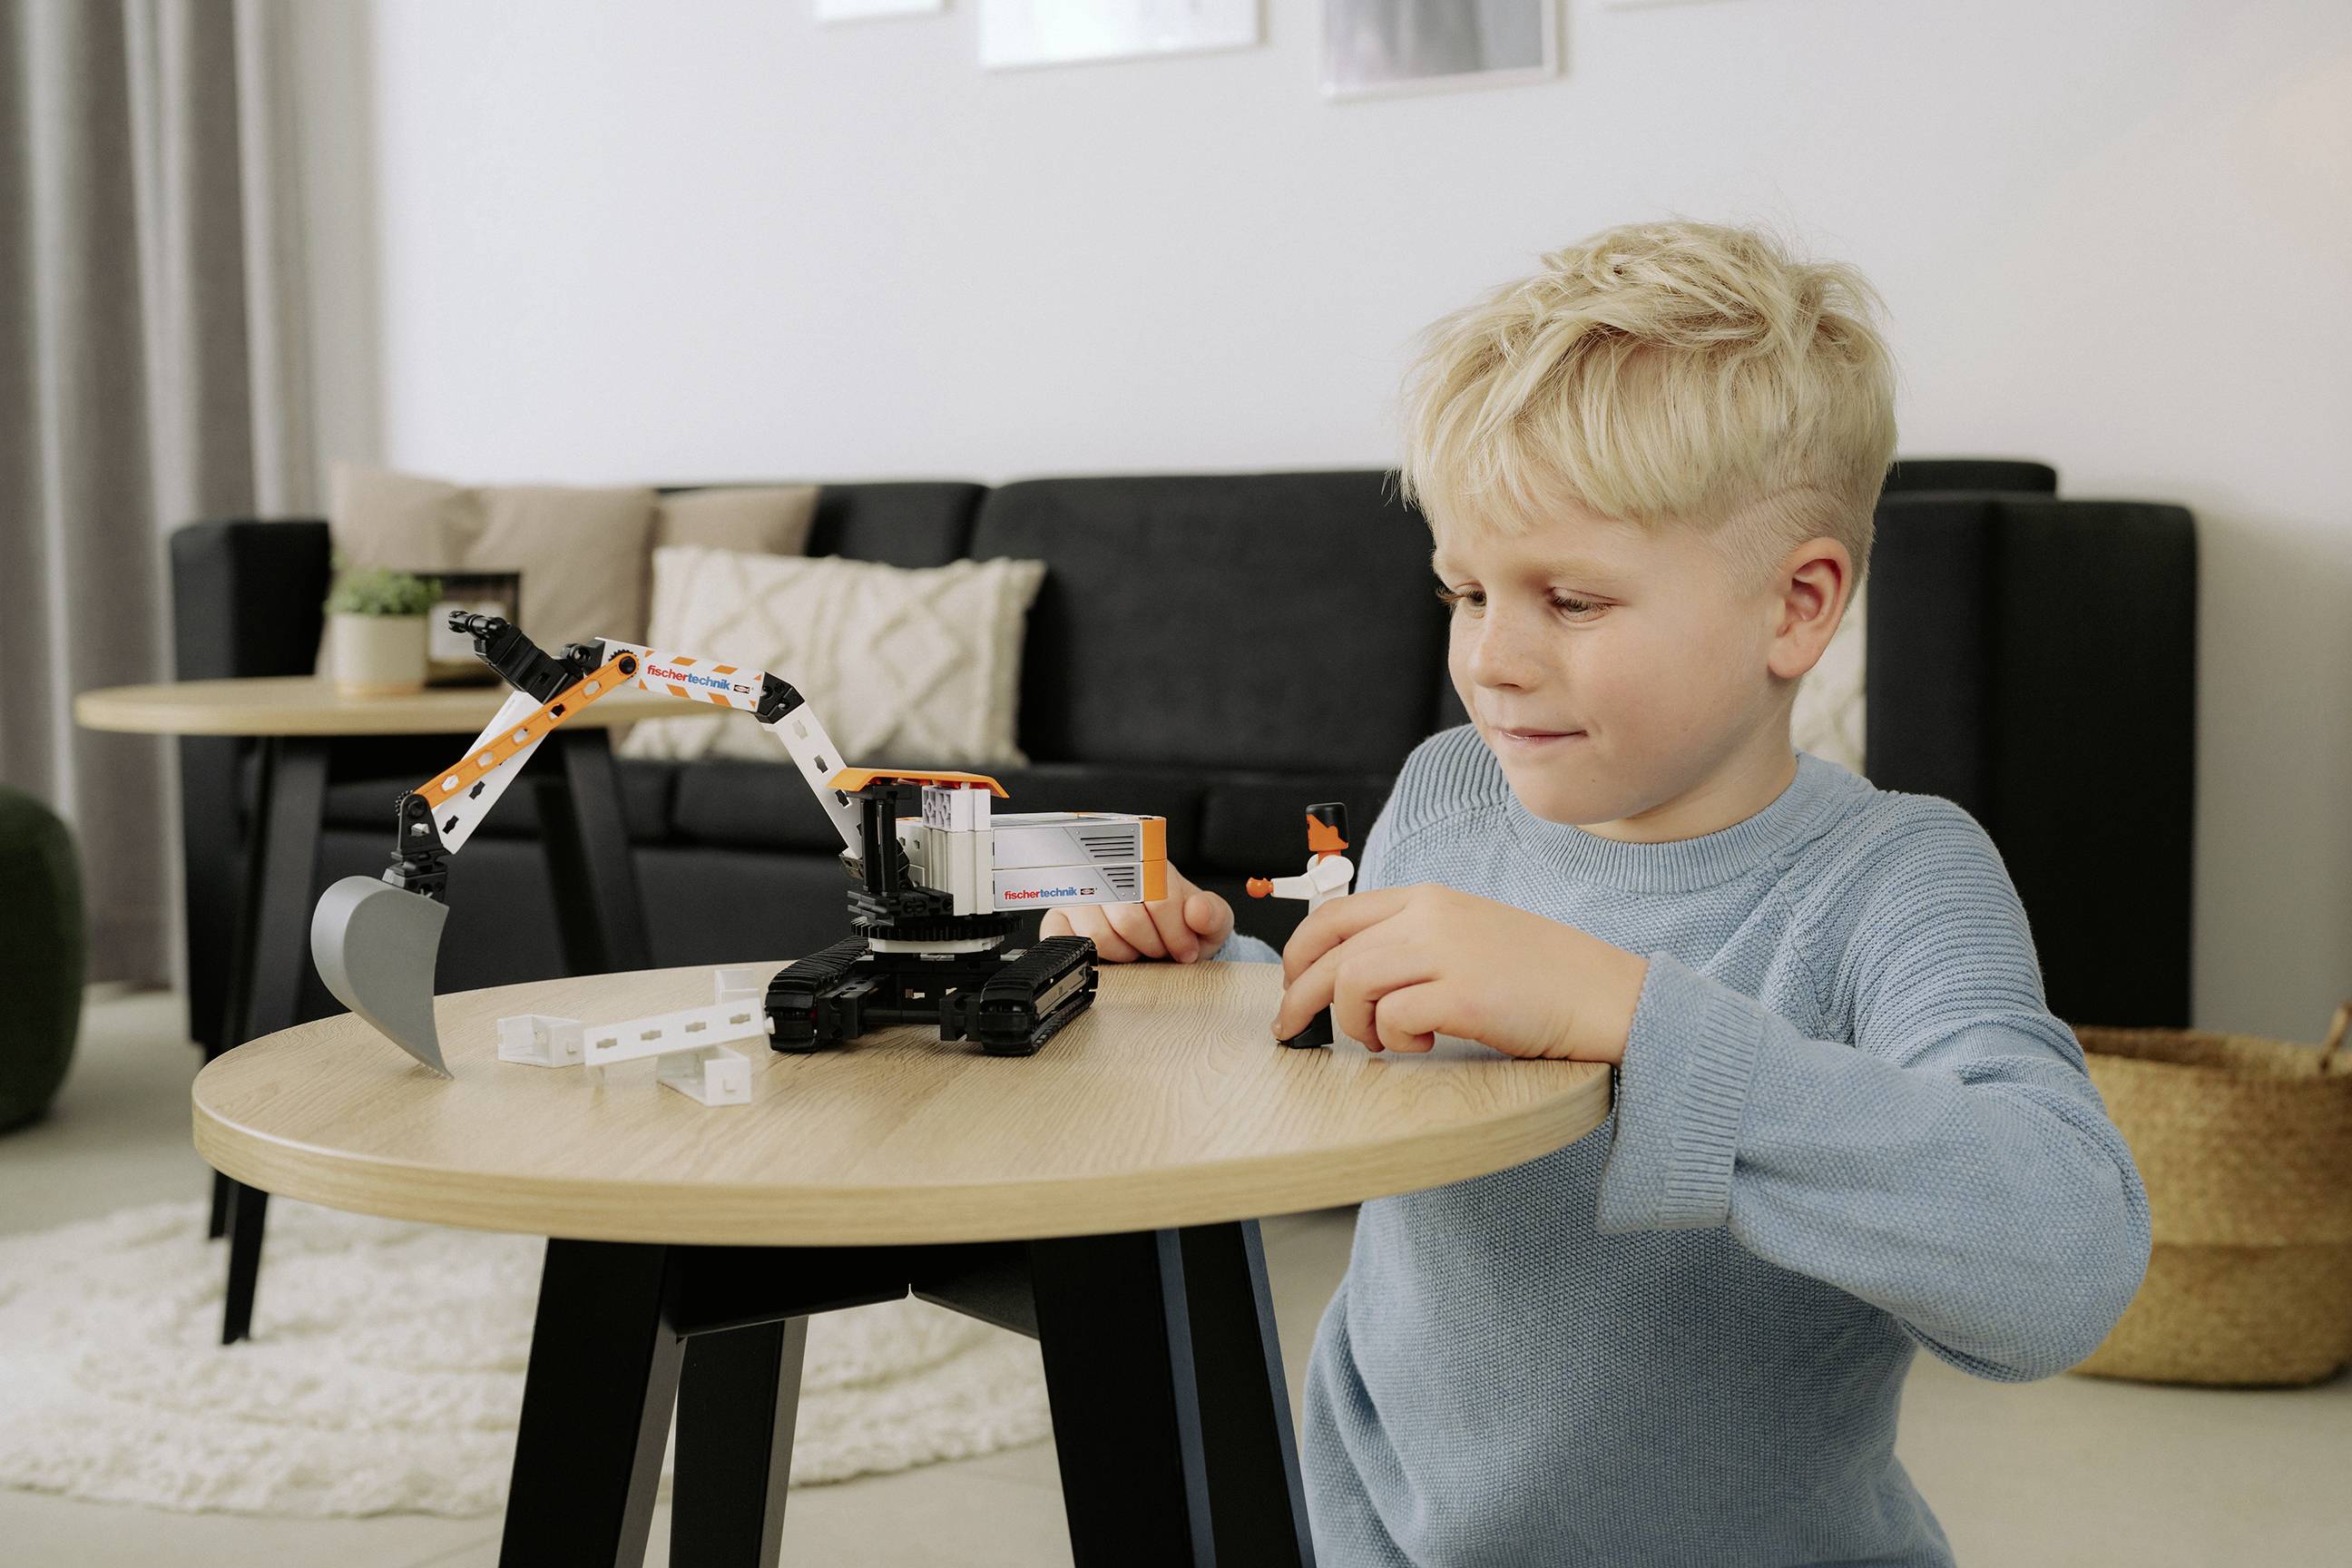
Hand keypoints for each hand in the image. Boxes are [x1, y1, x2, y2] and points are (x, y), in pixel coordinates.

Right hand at [1041, 862, 1234, 963]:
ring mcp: (1079, 894)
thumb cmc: (1182, 926)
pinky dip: (1093, 956)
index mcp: (1148, 863)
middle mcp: (1108, 870)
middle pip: (1128, 918)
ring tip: (1136, 949)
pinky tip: (1110, 954)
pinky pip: (1067, 941)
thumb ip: (1213, 913)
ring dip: (1125, 953)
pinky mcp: (1059, 919)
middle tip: (1160, 950)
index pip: (1157, 894)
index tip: (1185, 949)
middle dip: (1152, 945)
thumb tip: (1196, 911)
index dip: (1175, 930)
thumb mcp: (1211, 920)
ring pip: (1098, 934)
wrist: (1162, 942)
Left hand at [1272, 885, 1647, 1061]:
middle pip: (1331, 952)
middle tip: (1291, 1031)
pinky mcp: (1464, 995)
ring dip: (1352, 1022)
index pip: (1334, 914)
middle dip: (1299, 997)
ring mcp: (1448, 952)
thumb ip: (1413, 941)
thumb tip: (1349, 976)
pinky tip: (1424, 1045)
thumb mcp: (1467, 935)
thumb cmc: (1538, 976)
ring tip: (1382, 1041)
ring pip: (1352, 982)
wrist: (1606, 995)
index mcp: (1428, 898)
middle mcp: (1431, 916)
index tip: (1291, 985)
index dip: (1299, 953)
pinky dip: (1396, 1040)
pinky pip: (1394, 1018)